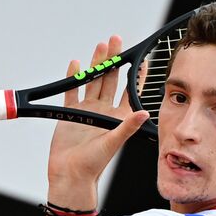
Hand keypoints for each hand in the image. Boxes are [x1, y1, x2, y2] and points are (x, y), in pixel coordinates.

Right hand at [48, 36, 148, 196]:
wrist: (70, 174)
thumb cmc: (93, 164)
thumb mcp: (113, 143)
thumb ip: (128, 126)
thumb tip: (144, 113)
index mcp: (118, 118)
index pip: (130, 92)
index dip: (136, 76)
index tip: (141, 60)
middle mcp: (104, 111)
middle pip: (110, 80)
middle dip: (113, 60)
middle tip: (115, 42)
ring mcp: (87, 110)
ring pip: (92, 81)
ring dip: (95, 65)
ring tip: (100, 47)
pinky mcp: (70, 113)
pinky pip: (72, 91)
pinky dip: (73, 78)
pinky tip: (75, 65)